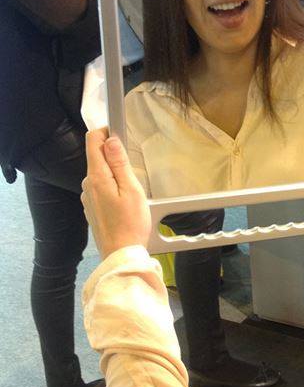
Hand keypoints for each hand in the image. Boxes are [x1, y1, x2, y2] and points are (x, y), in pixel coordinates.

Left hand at [82, 129, 150, 259]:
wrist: (121, 254)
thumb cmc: (131, 224)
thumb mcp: (131, 189)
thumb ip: (119, 163)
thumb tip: (111, 140)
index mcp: (96, 177)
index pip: (92, 141)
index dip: (105, 132)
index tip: (120, 134)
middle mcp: (87, 185)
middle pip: (97, 157)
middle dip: (114, 156)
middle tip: (133, 170)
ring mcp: (87, 197)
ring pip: (100, 174)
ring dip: (114, 174)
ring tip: (131, 191)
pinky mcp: (91, 208)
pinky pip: (100, 189)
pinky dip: (112, 188)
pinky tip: (124, 202)